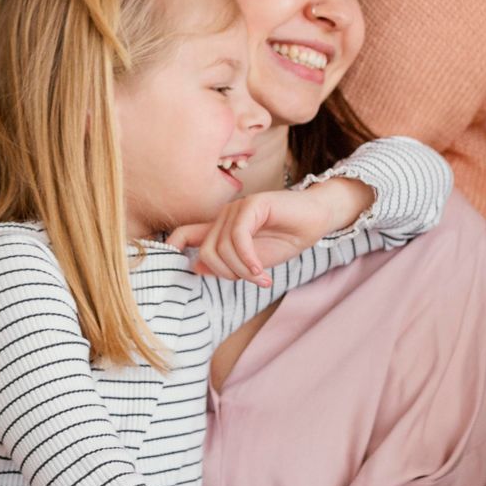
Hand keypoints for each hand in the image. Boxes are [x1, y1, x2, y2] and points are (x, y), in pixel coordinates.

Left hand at [169, 179, 370, 284]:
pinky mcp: (252, 205)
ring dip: (243, 270)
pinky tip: (261, 270)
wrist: (316, 220)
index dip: (170, 248)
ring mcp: (237, 208)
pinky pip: (239, 238)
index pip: (184, 234)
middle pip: (206, 252)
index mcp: (221, 228)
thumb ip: (227, 262)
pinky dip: (248, 259)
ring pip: (222, 248)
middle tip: (251, 280)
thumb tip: (195, 266)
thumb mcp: (253, 259)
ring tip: (262, 276)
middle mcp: (224, 216)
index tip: (169, 265)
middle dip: (227, 274)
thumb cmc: (286, 237)